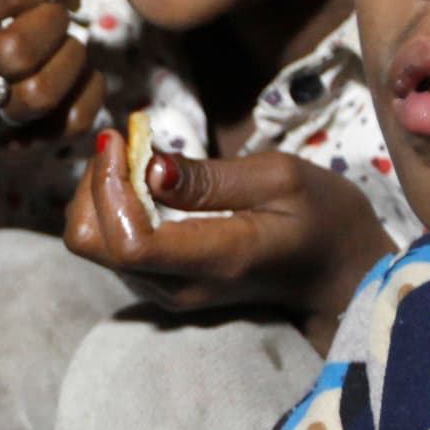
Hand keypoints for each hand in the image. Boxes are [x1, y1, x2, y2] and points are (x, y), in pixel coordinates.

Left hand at [65, 136, 391, 343]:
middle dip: (93, 184)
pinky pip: (110, 246)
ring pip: (93, 244)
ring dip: (99, 192)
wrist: (338, 273)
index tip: (121, 137)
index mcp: (214, 261)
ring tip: (134, 155)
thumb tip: (150, 168)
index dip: (107, 185)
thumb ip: (211, 179)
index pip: (128, 242)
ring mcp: (165, 292)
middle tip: (124, 140)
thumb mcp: (281, 180)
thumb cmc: (321, 218)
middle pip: (91, 243)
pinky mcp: (159, 284)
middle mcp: (178, 287)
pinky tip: (141, 180)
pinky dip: (111, 206)